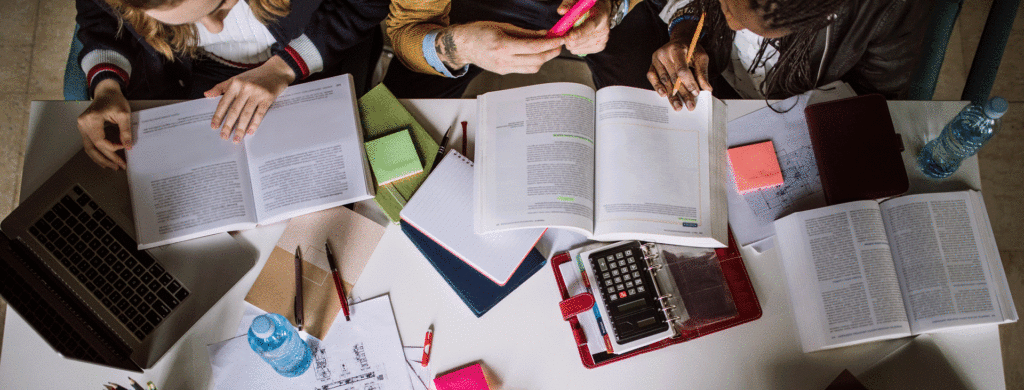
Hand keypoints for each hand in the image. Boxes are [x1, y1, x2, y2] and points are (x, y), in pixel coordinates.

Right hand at [77, 79, 130, 169]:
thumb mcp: (124, 114)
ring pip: (88, 148)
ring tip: (113, 166)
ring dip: (100, 158)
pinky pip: (89, 143)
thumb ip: (125, 131)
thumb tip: (128, 147)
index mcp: (92, 119)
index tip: (124, 148)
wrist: (106, 91)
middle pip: (92, 147)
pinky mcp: (84, 128)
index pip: (100, 141)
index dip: (112, 148)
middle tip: (119, 167)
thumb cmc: (115, 100)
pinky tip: (104, 159)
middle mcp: (83, 123)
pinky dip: (97, 152)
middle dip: (106, 159)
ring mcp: (81, 126)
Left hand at [206, 56, 295, 142]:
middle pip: (235, 110)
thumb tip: (206, 95)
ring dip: (241, 128)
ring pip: (246, 114)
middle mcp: (245, 88)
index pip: (224, 102)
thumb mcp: (236, 78)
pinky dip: (254, 123)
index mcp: (235, 84)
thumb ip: (221, 87)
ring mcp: (257, 93)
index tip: (214, 126)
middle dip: (228, 125)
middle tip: (224, 136)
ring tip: (236, 138)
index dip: (218, 115)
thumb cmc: (255, 76)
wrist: (275, 70)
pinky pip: (260, 113)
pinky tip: (250, 132)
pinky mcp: (268, 98)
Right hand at [436, 22, 563, 74]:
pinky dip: (534, 61)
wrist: (463, 46)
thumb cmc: (479, 32)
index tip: (561, 39)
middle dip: (552, 52)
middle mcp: (504, 60)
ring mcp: (504, 68)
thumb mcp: (503, 26)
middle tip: (560, 44)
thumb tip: (545, 34)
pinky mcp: (503, 72)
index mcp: (503, 45)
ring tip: (549, 48)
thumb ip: (526, 32)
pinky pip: (524, 69)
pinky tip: (536, 53)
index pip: (534, 47)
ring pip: (533, 68)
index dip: (551, 44)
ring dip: (544, 58)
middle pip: (537, 60)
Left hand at [558, 0, 611, 54]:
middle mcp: (604, 30)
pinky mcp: (599, 47)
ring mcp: (602, 40)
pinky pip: (578, 51)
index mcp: (601, 16)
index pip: (590, 27)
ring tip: (573, 30)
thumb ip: (569, 2)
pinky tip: (575, 37)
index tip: (569, 36)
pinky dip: (573, 45)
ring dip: (570, 41)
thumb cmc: (589, 4)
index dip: (579, 33)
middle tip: (565, 29)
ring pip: (576, 47)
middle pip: (582, 40)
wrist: (602, 10)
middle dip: (568, 37)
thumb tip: (562, 11)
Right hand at [648, 36, 711, 110]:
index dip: (689, 83)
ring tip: (678, 106)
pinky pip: (652, 77)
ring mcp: (656, 59)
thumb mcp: (701, 57)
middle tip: (689, 106)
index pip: (682, 70)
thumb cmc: (691, 49)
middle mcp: (664, 53)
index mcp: (677, 49)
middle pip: (673, 78)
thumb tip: (707, 89)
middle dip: (683, 93)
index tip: (696, 93)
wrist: (680, 40)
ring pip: (664, 80)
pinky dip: (657, 86)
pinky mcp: (652, 64)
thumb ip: (702, 73)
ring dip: (672, 95)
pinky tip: (663, 95)